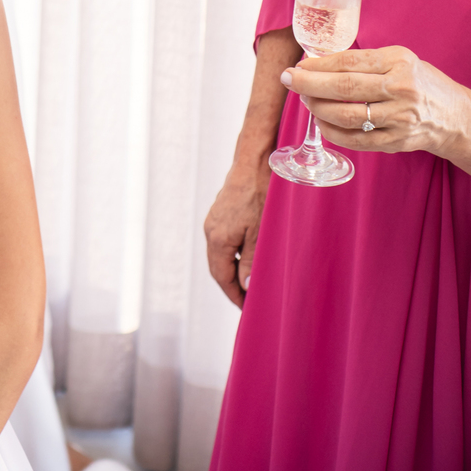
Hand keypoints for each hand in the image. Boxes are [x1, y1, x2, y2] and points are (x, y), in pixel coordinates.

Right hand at [204, 155, 267, 308]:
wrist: (254, 163)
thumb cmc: (259, 195)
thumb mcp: (259, 233)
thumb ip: (251, 262)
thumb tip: (244, 287)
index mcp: (217, 239)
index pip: (222, 277)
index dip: (234, 295)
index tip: (247, 308)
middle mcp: (210, 230)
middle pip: (218, 267)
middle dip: (232, 285)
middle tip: (248, 300)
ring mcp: (213, 220)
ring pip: (220, 254)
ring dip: (233, 270)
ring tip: (250, 281)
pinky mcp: (219, 213)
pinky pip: (222, 241)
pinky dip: (233, 254)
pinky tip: (247, 256)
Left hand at [281, 46, 470, 157]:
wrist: (455, 117)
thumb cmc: (421, 83)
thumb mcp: (399, 61)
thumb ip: (364, 62)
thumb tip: (317, 63)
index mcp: (399, 62)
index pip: (348, 62)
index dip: (318, 65)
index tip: (298, 65)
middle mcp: (401, 89)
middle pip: (344, 88)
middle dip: (309, 84)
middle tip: (289, 80)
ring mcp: (399, 118)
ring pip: (346, 116)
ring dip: (317, 108)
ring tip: (306, 101)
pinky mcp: (396, 141)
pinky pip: (355, 140)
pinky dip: (332, 132)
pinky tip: (321, 122)